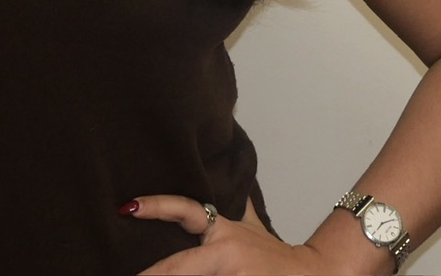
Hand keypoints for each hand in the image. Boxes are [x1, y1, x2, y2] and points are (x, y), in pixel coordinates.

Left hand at [125, 196, 330, 274]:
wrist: (313, 274)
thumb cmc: (274, 256)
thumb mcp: (251, 226)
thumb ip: (233, 206)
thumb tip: (226, 175)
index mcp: (221, 232)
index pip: (184, 211)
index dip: (155, 207)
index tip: (127, 206)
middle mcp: (224, 252)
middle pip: (179, 267)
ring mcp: (234, 275)